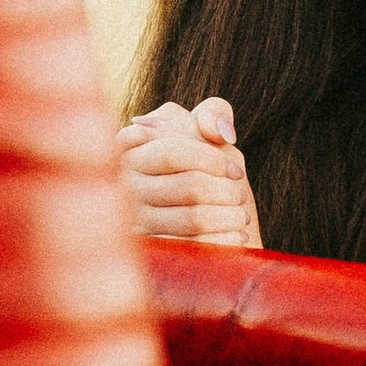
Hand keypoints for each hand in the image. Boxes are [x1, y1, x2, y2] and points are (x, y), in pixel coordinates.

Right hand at [117, 95, 261, 249]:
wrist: (194, 219)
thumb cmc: (199, 166)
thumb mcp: (203, 130)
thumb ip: (212, 114)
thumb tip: (221, 134)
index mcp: (129, 148)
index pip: (174, 153)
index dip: (213, 160)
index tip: (235, 170)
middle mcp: (124, 185)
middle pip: (190, 187)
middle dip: (227, 191)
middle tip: (239, 195)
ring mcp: (134, 221)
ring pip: (195, 218)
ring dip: (230, 216)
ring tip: (241, 215)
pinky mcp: (151, 251)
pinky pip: (196, 246)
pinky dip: (225, 240)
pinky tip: (237, 236)